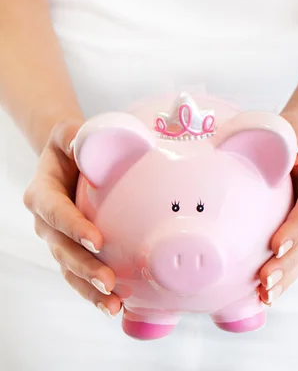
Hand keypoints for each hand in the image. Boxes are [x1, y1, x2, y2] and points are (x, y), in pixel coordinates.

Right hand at [23, 119, 121, 317]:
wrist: (68, 159)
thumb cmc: (70, 146)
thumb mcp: (67, 133)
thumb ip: (73, 135)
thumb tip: (86, 143)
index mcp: (42, 193)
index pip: (55, 211)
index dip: (73, 227)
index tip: (96, 240)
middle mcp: (46, 221)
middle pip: (62, 249)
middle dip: (84, 267)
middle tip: (107, 281)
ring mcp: (58, 239)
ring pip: (69, 268)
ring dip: (89, 288)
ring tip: (112, 303)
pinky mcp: (73, 249)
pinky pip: (80, 273)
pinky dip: (94, 291)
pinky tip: (115, 304)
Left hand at [258, 112, 297, 304]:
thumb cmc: (294, 131)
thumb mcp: (296, 124)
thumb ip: (294, 134)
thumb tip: (291, 152)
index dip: (297, 227)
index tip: (276, 244)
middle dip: (289, 262)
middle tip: (266, 281)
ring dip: (287, 276)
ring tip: (266, 294)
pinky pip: (297, 256)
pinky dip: (284, 275)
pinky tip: (266, 294)